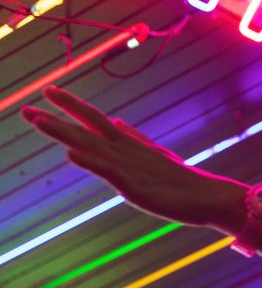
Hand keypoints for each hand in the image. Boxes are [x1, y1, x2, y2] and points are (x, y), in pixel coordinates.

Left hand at [21, 86, 240, 227]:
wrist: (209, 196)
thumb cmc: (183, 181)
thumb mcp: (155, 155)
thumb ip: (134, 139)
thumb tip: (116, 123)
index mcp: (128, 145)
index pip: (95, 120)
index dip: (72, 105)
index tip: (49, 91)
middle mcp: (124, 151)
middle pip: (85, 129)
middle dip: (56, 118)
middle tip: (26, 109)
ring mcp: (128, 166)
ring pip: (90, 144)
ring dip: (63, 131)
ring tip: (38, 120)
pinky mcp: (134, 185)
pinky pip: (108, 171)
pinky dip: (89, 160)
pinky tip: (70, 153)